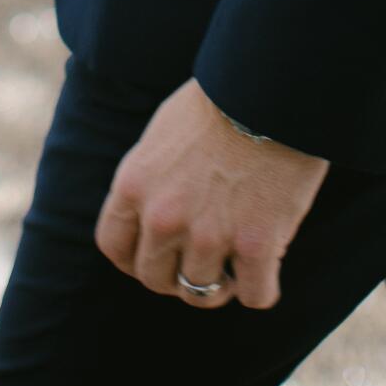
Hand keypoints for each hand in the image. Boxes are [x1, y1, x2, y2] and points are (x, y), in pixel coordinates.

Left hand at [92, 76, 329, 308]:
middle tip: (203, 262)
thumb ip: (149, 180)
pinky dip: (262, 287)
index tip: (159, 257)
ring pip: (202, 294)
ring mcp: (208, 234)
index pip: (114, 246)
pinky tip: (268, 269)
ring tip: (236, 265)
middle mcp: (163, 217)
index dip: (136, 259)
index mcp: (134, 185)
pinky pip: (254, 296)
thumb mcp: (162, 135)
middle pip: (155, 279)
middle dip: (178, 277)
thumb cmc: (220, 102)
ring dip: (220, 285)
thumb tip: (148, 216)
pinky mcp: (255, 246)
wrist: (271, 88)